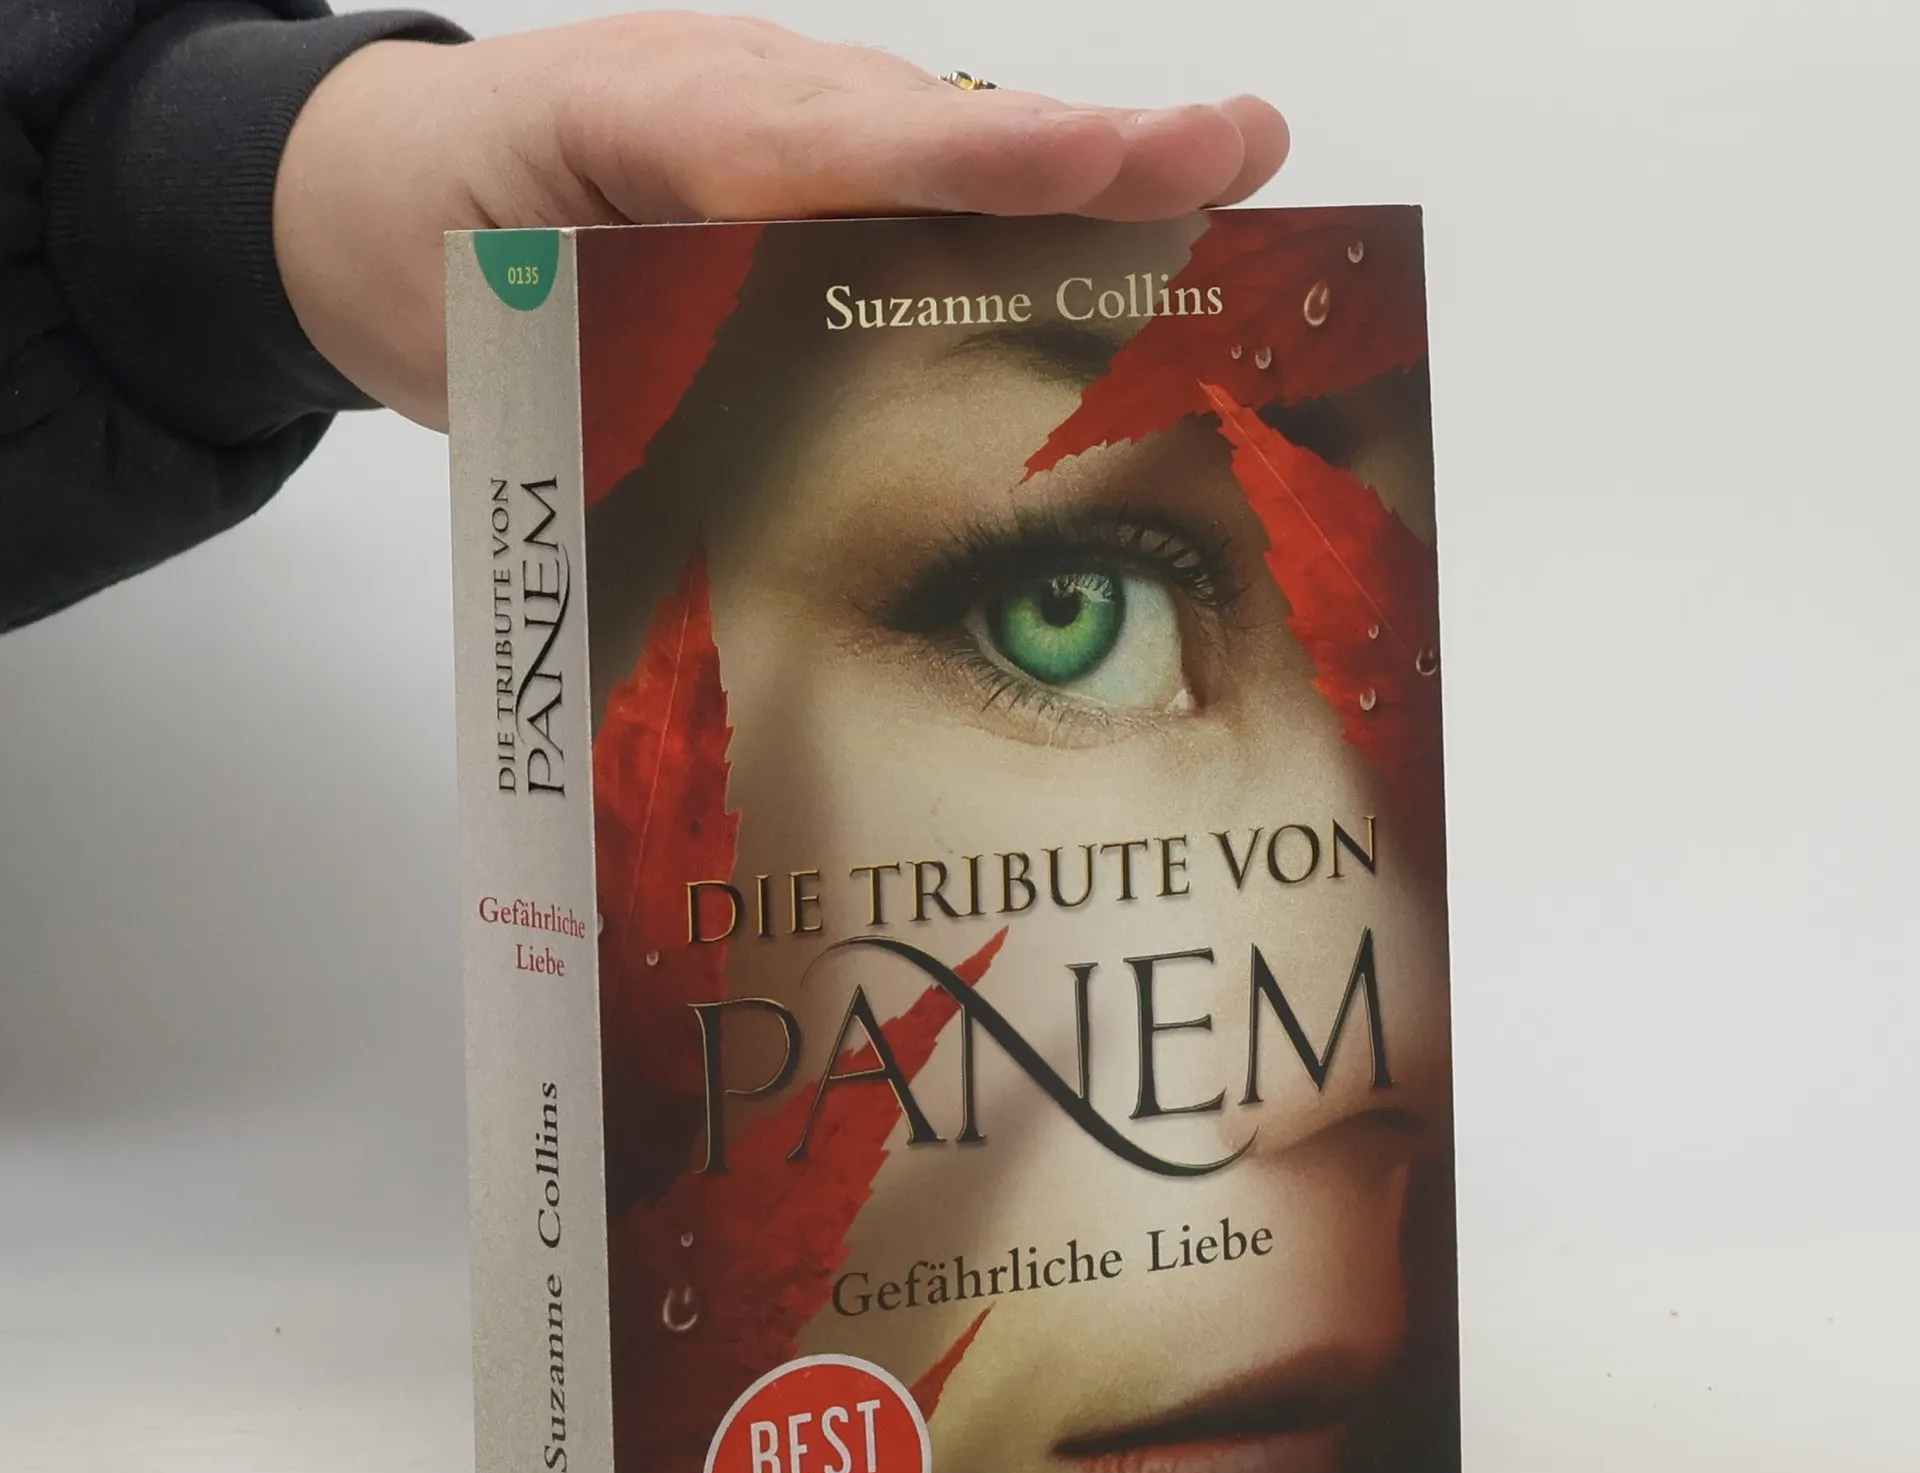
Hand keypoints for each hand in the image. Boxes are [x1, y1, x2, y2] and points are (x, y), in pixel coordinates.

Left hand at [273, 11, 1288, 427]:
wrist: (375, 217)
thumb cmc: (435, 217)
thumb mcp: (491, 263)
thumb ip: (606, 312)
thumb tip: (729, 403)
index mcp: (703, 129)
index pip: (881, 141)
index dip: (1020, 155)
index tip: (1153, 156)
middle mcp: (780, 148)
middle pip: (961, 151)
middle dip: (1107, 158)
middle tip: (1253, 154)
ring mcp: (801, 196)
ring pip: (957, 199)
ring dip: (1093, 216)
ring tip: (1234, 220)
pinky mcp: (800, 259)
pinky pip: (918, 261)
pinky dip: (1017, 279)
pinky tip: (1110, 323)